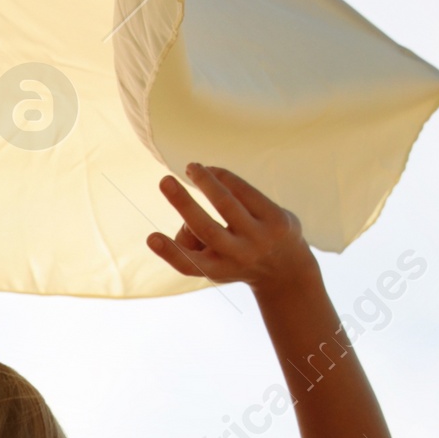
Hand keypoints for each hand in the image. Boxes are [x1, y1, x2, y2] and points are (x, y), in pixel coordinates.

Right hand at [146, 162, 313, 294]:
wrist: (287, 269)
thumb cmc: (237, 258)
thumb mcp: (215, 259)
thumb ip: (194, 240)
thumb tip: (188, 207)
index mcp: (218, 270)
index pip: (190, 264)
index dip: (169, 252)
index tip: (151, 237)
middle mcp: (239, 256)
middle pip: (207, 229)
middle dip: (183, 204)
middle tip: (164, 181)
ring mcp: (260, 238)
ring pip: (227, 204)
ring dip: (206, 181)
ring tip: (190, 167)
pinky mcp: (277, 220)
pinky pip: (245, 192)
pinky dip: (225, 178)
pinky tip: (211, 170)